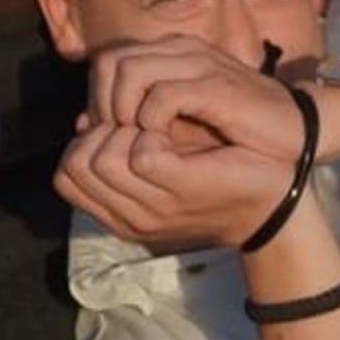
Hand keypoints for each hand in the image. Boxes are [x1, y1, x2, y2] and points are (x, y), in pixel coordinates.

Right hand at [53, 123, 291, 247]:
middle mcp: (130, 218)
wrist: (276, 196)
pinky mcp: (182, 187)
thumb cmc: (218, 177)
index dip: (80, 144)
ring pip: (99, 160)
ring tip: (152, 124)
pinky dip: (150, 127)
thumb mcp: (163, 164)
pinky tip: (173, 127)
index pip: (64, 177)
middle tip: (133, 121)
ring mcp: (154, 207)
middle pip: (72, 167)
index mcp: (121, 215)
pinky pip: (141, 153)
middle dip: (96, 132)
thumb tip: (80, 121)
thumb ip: (121, 150)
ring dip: (120, 128)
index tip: (115, 129)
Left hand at [85, 35, 305, 163]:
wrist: (294, 141)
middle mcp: (181, 51)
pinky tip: (159, 142)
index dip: (96, 99)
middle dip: (102, 105)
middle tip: (113, 139)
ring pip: (128, 70)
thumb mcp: (176, 130)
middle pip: (110, 61)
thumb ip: (135, 120)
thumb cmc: (238, 139)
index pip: (107, 61)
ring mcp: (199, 64)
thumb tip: (83, 125)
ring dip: (121, 111)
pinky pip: (163, 95)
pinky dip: (151, 121)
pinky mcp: (215, 85)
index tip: (105, 136)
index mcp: (171, 56)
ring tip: (133, 140)